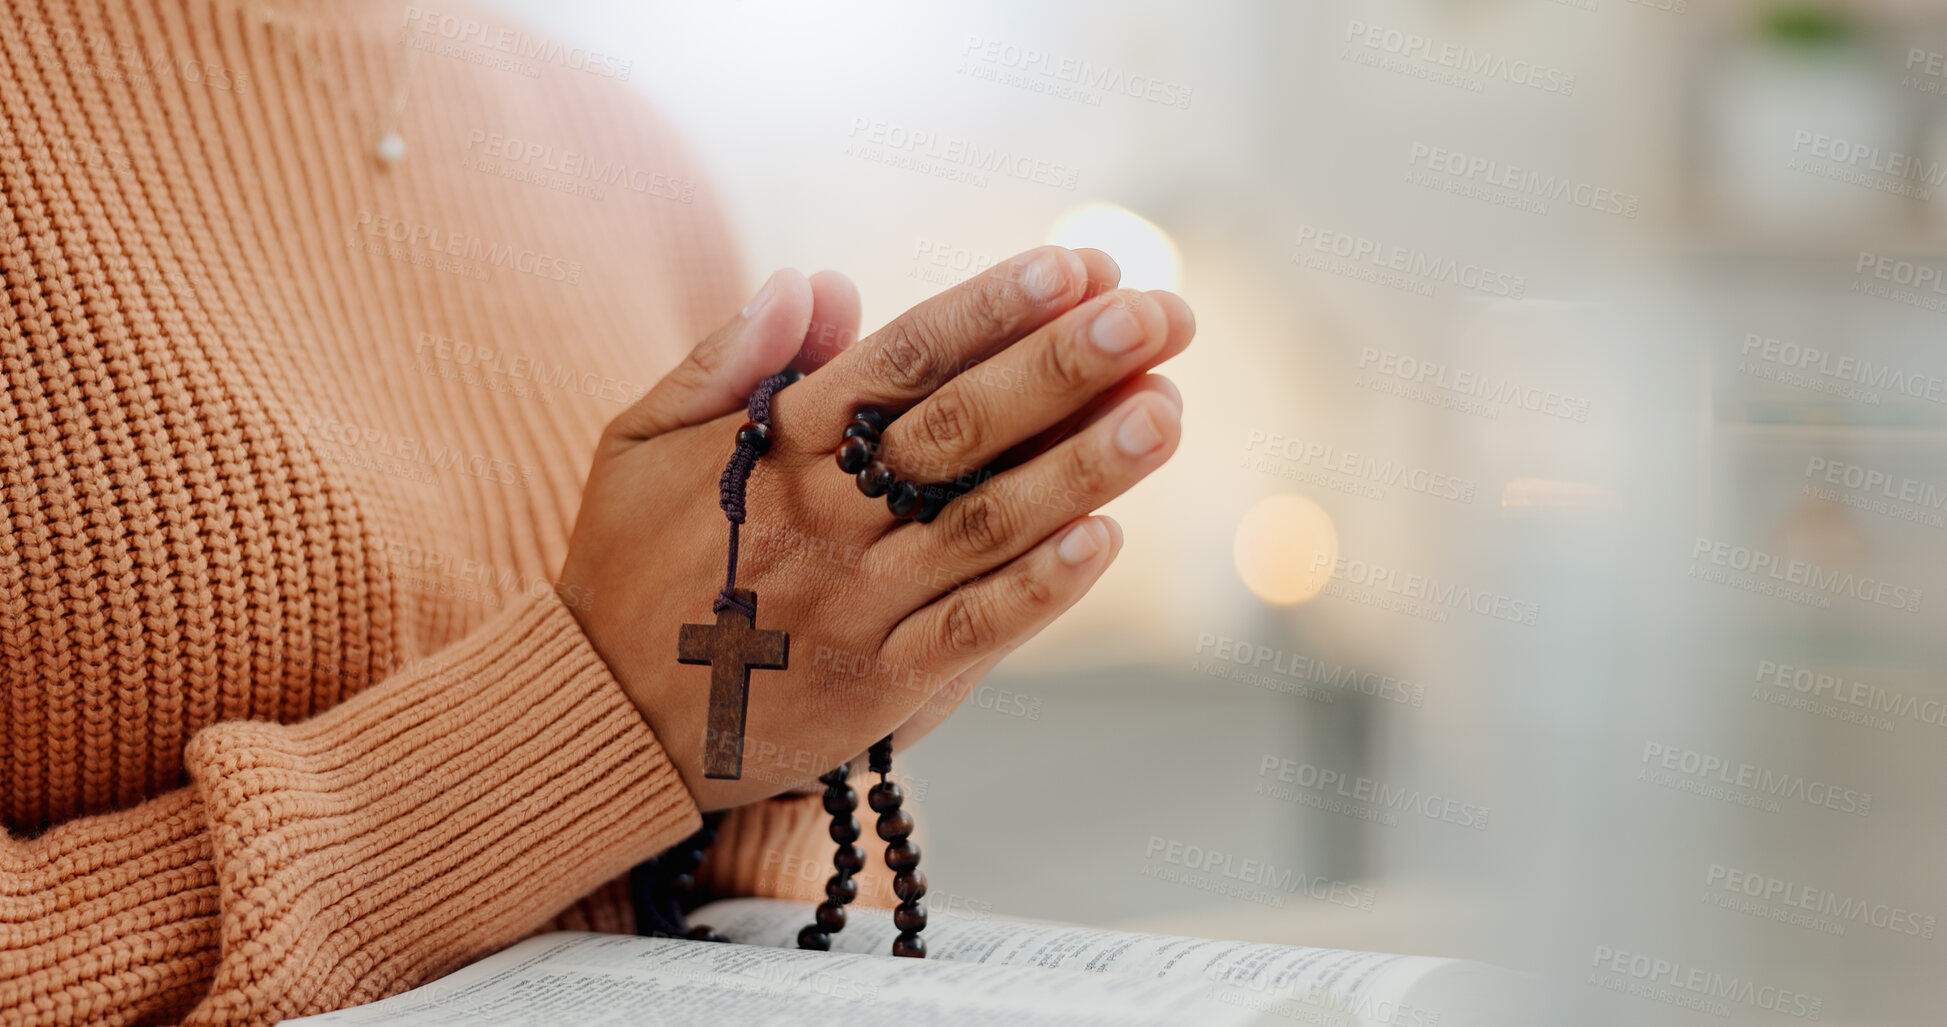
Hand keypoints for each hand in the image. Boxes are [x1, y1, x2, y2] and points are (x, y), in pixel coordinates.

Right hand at [558, 246, 1194, 810]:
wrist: (602, 719)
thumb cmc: (632, 565)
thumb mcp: (641, 443)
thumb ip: (726, 361)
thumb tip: (813, 279)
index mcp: (771, 449)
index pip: (900, 360)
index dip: (993, 307)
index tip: (1076, 264)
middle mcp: (822, 520)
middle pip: (960, 430)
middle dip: (1066, 366)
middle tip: (1159, 314)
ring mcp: (857, 604)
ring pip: (985, 525)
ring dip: (1081, 466)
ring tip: (1164, 411)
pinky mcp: (880, 686)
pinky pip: (972, 631)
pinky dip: (1040, 588)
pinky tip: (1106, 538)